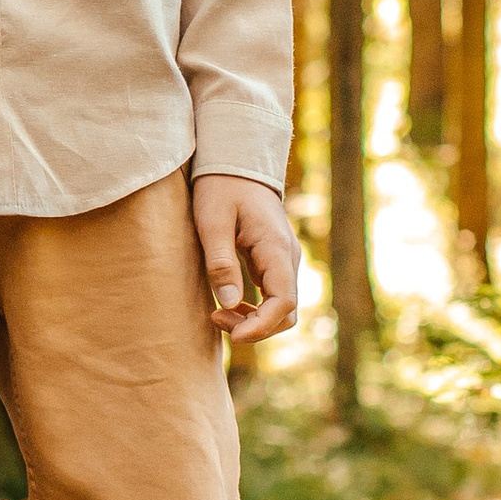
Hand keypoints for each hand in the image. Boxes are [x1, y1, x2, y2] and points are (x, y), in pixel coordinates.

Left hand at [192, 173, 299, 343]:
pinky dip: (254, 310)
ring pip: (282, 308)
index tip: (233, 335)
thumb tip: (228, 303)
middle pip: (288, 313)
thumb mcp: (212, 222)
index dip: (262, 326)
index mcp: (276, 248)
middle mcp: (288, 257)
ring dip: (254, 321)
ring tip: (217, 316)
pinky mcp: (274, 262)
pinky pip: (273, 297)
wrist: (235, 164)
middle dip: (256, 328)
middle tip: (216, 320)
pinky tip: (228, 306)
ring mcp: (284, 260)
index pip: (284, 302)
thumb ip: (221, 262)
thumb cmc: (221, 188)